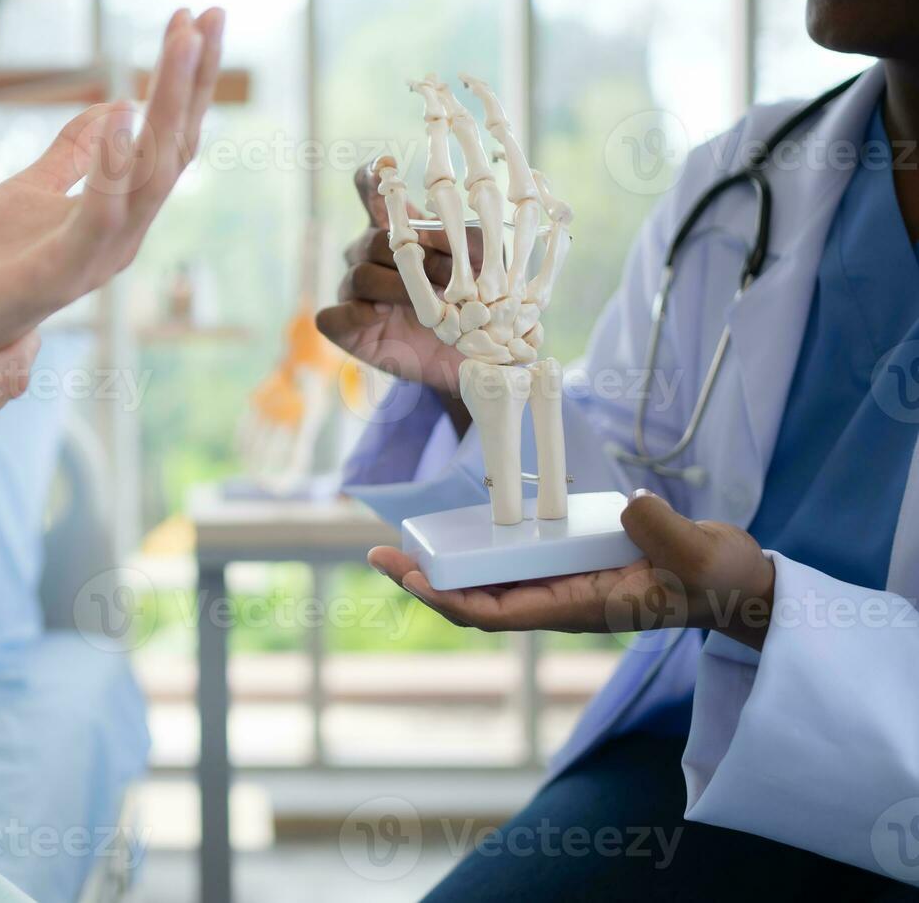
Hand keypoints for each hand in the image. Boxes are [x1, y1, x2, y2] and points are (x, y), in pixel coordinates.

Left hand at [0, 7, 225, 360]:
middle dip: (192, 80)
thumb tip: (116, 109)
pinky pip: (97, 216)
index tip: (196, 19)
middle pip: (172, 150)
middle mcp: (120, 238)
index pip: (165, 141)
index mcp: (118, 217)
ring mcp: (94, 259)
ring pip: (150, 175)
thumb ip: (73, 155)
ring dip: (168, 105)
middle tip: (211, 13)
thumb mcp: (30, 189)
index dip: (184, 83)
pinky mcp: (56, 275)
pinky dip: (115, 167)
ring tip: (182, 42)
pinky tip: (124, 116)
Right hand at [315, 161, 483, 396]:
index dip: (372, 176)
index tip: (387, 165)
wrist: (462, 364)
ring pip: (361, 274)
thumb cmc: (470, 310)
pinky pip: (332, 315)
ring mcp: (352, 289)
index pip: (371, 189)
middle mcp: (368, 252)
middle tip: (452, 278)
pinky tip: (376, 320)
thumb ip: (478, 250)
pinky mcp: (344, 325)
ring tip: (430, 311)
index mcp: (397, 230)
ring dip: (399, 290)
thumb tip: (477, 242)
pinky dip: (353, 316)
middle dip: (418, 257)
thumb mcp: (485, 274)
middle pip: (376, 238)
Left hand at [368, 490, 777, 649]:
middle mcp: (566, 599)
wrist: (740, 583)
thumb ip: (666, 532)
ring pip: (493, 583)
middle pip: (480, 601)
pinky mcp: (576, 564)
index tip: (408, 577)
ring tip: (403, 544)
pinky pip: (516, 563)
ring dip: (448, 567)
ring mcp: (568, 583)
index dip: (448, 598)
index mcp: (584, 606)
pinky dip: (482, 550)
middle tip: (379, 554)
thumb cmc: (722, 576)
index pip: (499, 612)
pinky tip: (461, 530)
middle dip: (428, 582)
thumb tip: (631, 506)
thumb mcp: (703, 553)